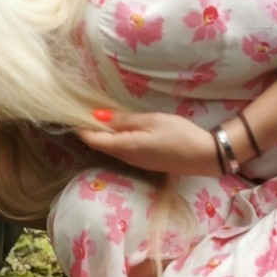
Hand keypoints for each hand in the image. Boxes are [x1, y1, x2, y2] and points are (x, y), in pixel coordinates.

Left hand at [74, 110, 215, 175]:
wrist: (204, 156)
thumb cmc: (179, 134)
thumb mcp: (151, 120)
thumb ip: (124, 120)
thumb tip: (98, 117)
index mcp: (126, 147)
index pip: (94, 140)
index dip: (81, 129)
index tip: (72, 115)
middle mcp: (127, 158)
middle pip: (100, 146)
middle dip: (90, 132)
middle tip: (83, 112)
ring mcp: (136, 163)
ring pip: (111, 149)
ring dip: (103, 136)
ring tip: (99, 118)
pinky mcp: (145, 163)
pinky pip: (123, 151)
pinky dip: (115, 141)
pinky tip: (119, 130)